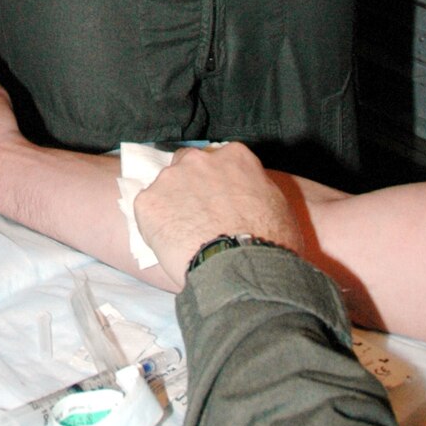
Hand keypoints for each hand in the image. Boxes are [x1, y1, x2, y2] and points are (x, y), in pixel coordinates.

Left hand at [134, 143, 304, 285]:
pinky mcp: (148, 201)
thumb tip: (248, 195)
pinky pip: (148, 212)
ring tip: (184, 235)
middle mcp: (200, 159)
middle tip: (199, 216)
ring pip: (166, 188)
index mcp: (235, 156)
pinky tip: (169, 245)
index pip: (221, 161)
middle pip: (188, 166)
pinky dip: (154, 226)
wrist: (242, 268)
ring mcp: (171, 178)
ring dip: (172, 205)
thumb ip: (256, 189)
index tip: (221, 201)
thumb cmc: (270, 243)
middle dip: (191, 186)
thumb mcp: (278, 207)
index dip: (219, 182)